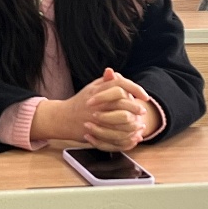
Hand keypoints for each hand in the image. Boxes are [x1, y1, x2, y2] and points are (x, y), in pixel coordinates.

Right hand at [33, 68, 157, 151]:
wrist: (62, 118)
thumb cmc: (79, 103)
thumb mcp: (90, 88)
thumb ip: (104, 81)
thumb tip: (114, 72)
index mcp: (98, 89)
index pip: (120, 84)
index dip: (135, 89)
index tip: (144, 96)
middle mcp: (98, 102)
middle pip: (122, 102)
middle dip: (135, 107)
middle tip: (142, 111)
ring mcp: (96, 116)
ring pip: (120, 119)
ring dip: (133, 123)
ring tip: (139, 125)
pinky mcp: (95, 130)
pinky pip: (114, 134)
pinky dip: (125, 136)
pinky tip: (131, 136)